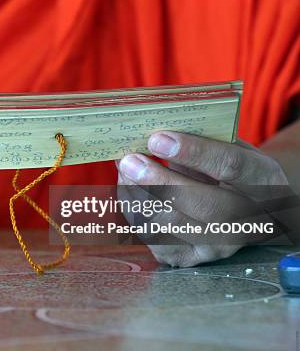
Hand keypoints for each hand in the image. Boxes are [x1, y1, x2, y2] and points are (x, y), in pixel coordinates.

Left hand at [116, 131, 292, 266]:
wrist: (247, 212)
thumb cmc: (231, 170)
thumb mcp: (230, 148)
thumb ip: (202, 140)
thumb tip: (155, 131)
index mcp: (263, 181)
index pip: (231, 166)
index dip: (193, 152)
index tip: (157, 139)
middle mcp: (249, 220)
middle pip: (202, 204)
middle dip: (159, 182)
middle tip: (129, 161)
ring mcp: (222, 245)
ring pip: (174, 225)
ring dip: (140, 196)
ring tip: (125, 170)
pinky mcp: (194, 258)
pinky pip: (156, 240)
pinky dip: (136, 214)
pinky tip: (130, 192)